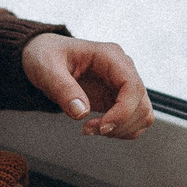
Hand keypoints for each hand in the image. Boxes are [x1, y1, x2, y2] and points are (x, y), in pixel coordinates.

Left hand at [22, 34, 151, 137]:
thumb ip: (63, 88)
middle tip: (88, 129)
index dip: (123, 112)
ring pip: (143, 114)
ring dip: (121, 130)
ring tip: (91, 129)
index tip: (102, 127)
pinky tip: (97, 128)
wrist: (44, 57)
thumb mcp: (46, 68)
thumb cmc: (45, 55)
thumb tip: (81, 112)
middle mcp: (122, 69)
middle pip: (142, 104)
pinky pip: (133, 120)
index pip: (133, 86)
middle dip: (119, 124)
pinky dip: (120, 131)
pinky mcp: (118, 99)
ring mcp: (122, 85)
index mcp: (110, 56)